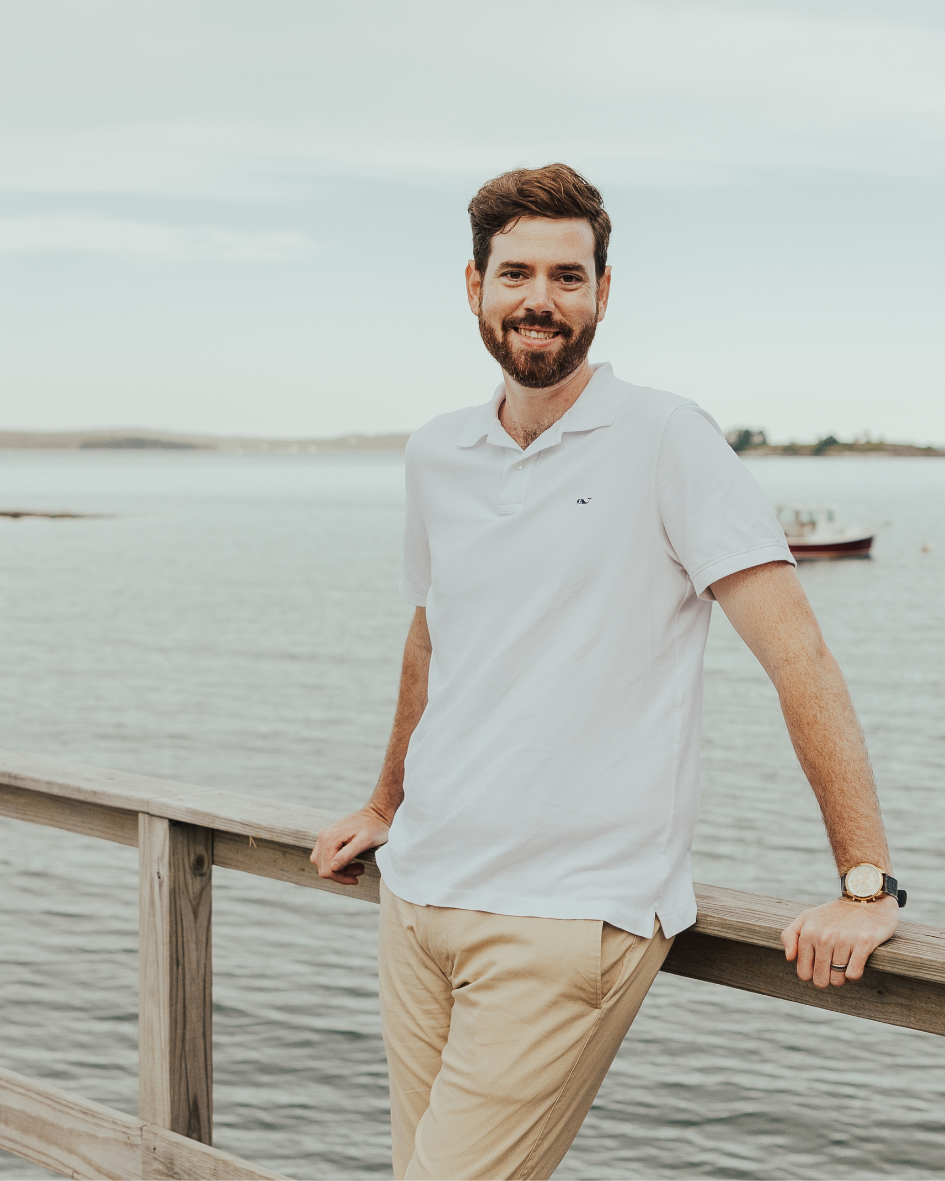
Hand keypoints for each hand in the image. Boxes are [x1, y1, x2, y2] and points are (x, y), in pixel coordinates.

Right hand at [310, 805, 390, 884]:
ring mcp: (324, 835)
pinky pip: (325, 856)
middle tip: (360, 870)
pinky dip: (336, 862)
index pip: (327, 869)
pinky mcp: (328, 836)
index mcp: (330, 838)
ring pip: (322, 863)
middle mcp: (323, 836)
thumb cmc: (375, 827)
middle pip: (323, 867)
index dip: (340, 878)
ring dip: (338, 869)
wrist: (376, 813)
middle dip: (341, 874)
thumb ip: (348, 854)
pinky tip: (350, 861)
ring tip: (357, 866)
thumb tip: (333, 867)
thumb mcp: (365, 841)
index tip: (356, 879)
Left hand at [781, 895, 898, 987]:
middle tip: (834, 966)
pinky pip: (854, 974)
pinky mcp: (864, 942)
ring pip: (838, 979)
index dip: (812, 974)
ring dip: (843, 976)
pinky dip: (855, 974)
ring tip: (845, 962)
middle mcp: (824, 937)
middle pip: (821, 979)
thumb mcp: (807, 917)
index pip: (804, 973)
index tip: (820, 966)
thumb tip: (789, 958)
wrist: (864, 898)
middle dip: (828, 978)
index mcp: (808, 933)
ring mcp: (844, 940)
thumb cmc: (834, 913)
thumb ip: (790, 935)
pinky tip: (855, 962)